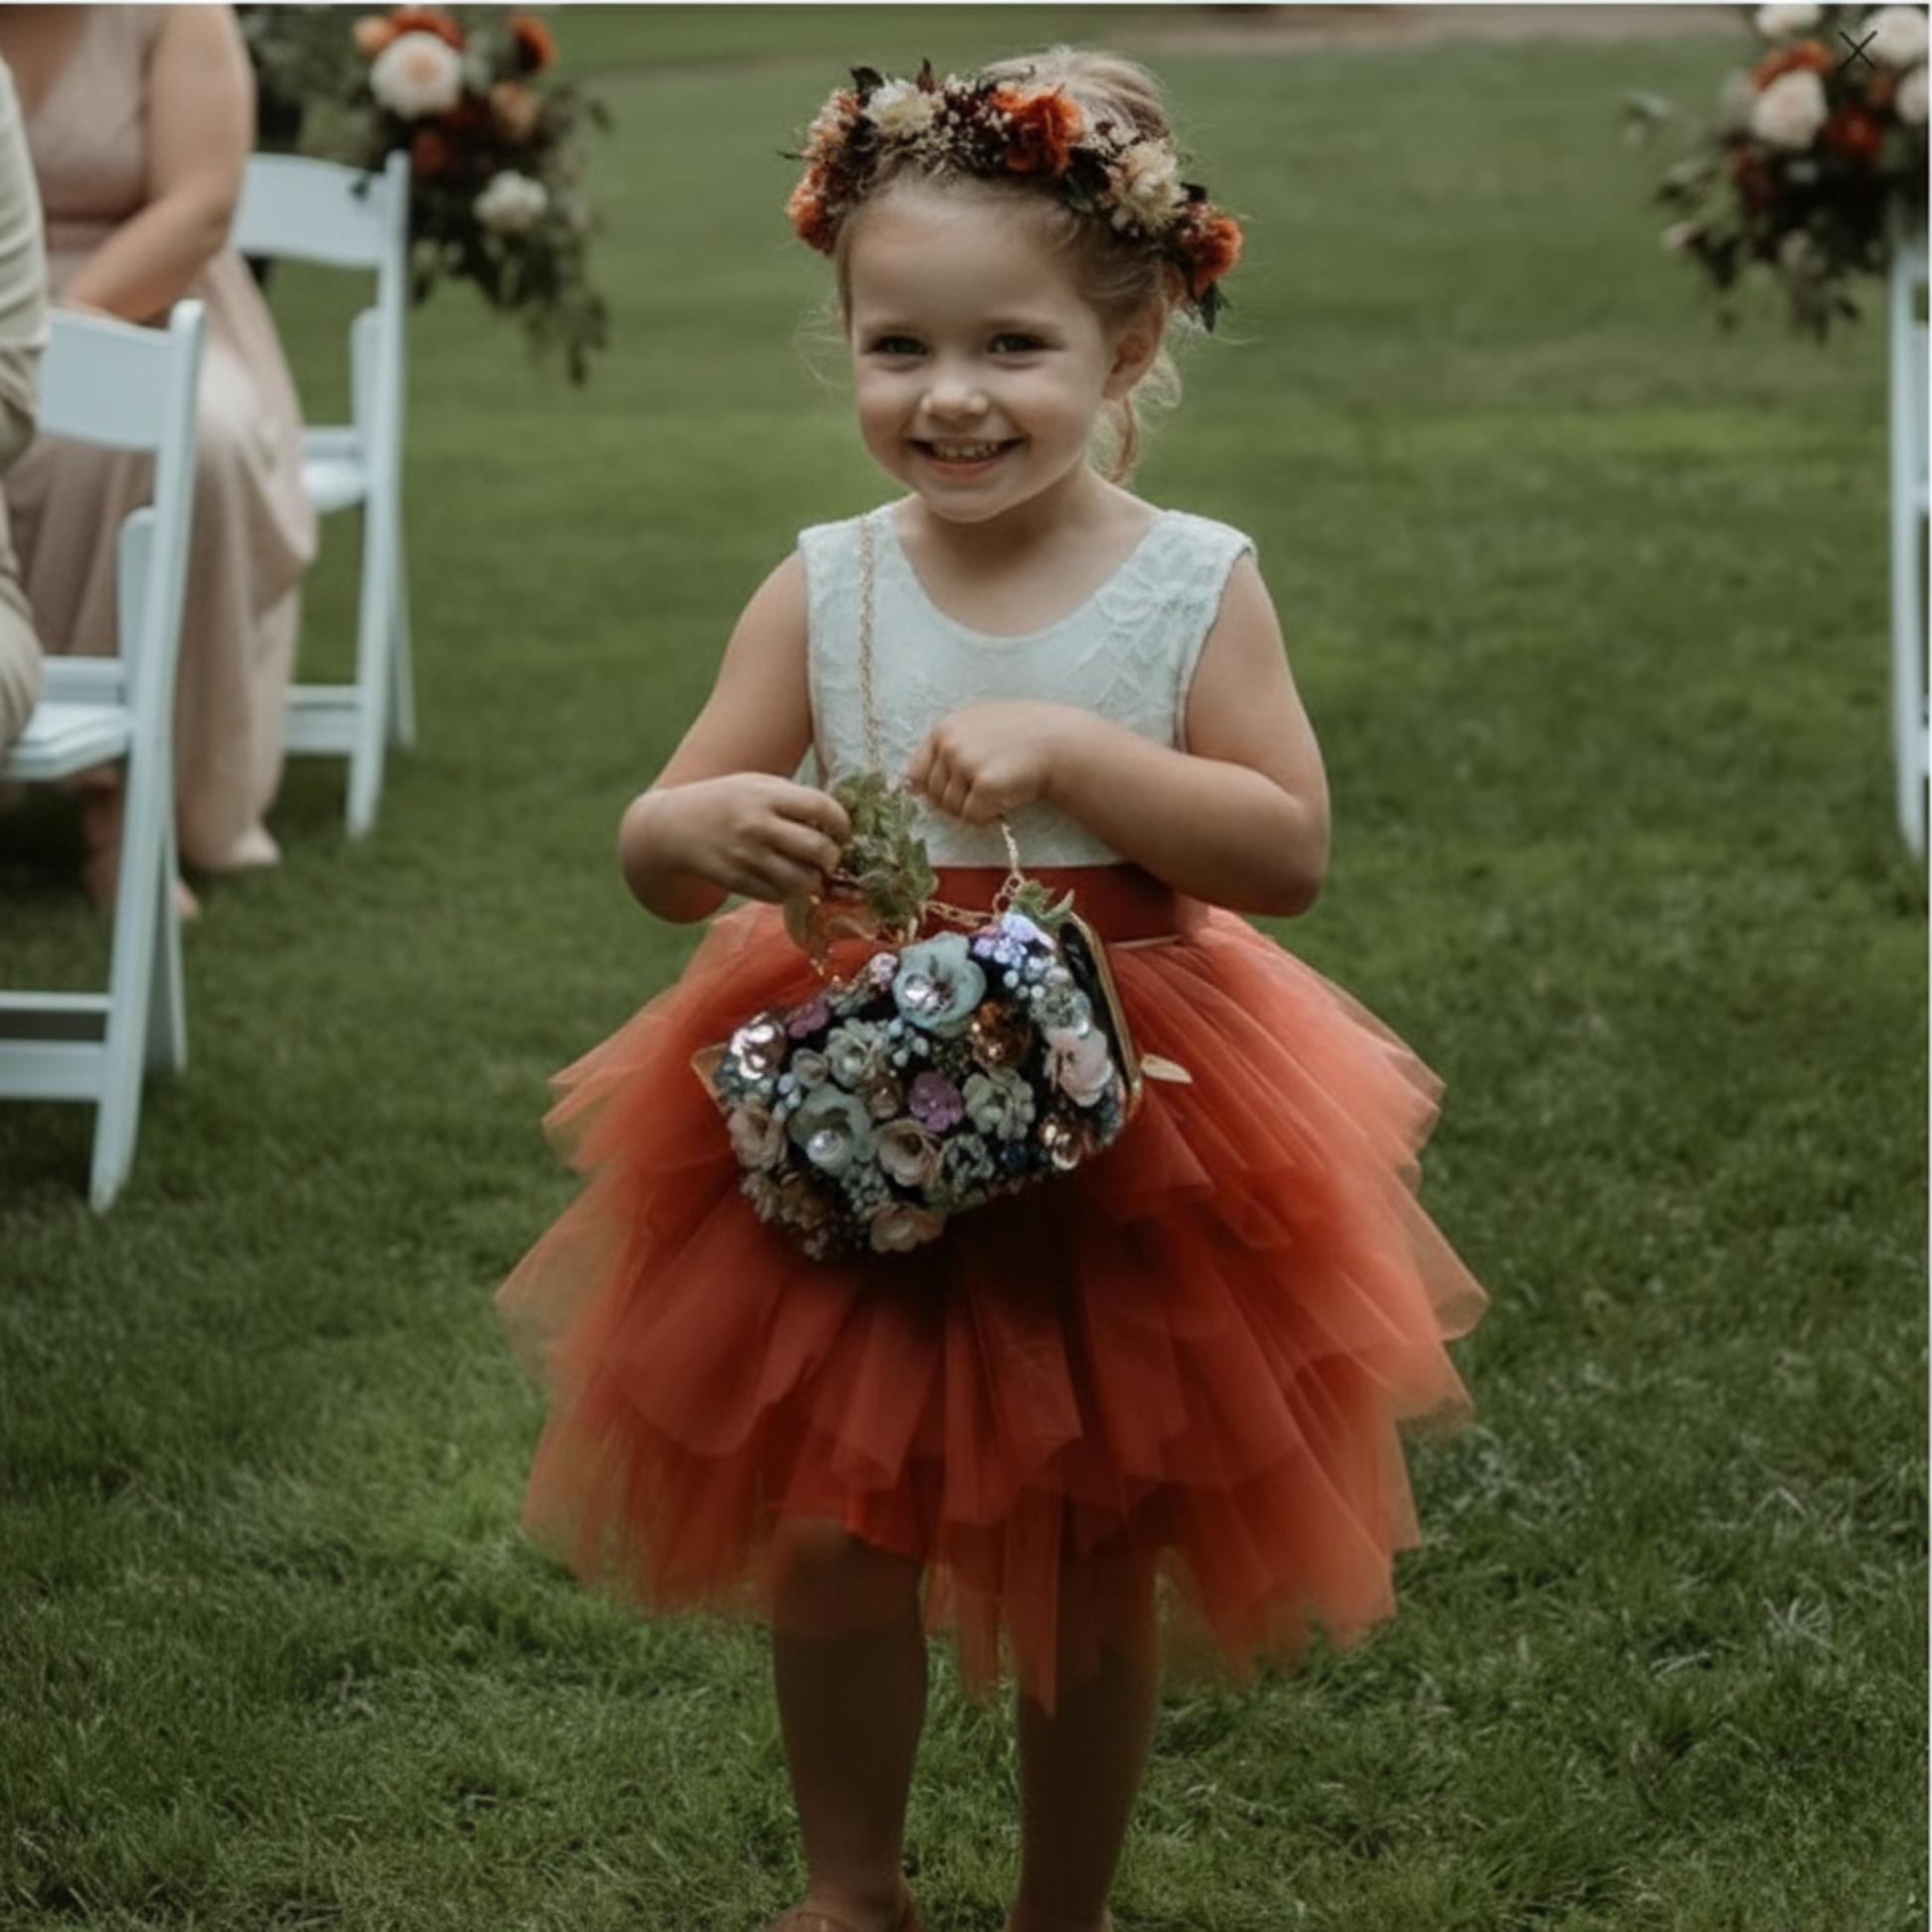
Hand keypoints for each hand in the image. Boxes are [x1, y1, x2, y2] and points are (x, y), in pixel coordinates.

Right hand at [650, 773, 850, 904]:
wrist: (673, 827)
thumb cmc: (727, 802)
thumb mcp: (757, 785)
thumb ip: (794, 799)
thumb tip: (839, 821)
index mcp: (765, 795)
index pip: (821, 808)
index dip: (842, 822)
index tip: (842, 830)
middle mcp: (757, 826)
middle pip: (818, 849)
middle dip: (833, 857)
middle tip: (830, 856)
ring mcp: (746, 857)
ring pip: (802, 881)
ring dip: (815, 881)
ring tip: (811, 872)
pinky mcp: (737, 881)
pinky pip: (779, 896)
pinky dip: (789, 892)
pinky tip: (786, 880)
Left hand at [906, 702, 1081, 825]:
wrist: (1061, 742)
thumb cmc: (1023, 735)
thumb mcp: (979, 725)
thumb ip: (948, 747)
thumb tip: (913, 785)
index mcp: (944, 727)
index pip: (916, 773)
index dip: (934, 789)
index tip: (956, 792)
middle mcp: (950, 743)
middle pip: (935, 796)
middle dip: (958, 801)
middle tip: (986, 792)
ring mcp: (965, 763)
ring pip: (952, 809)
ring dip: (974, 809)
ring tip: (1000, 792)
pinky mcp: (984, 785)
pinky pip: (972, 818)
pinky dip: (987, 818)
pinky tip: (1005, 802)